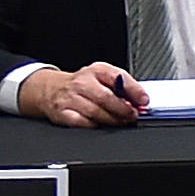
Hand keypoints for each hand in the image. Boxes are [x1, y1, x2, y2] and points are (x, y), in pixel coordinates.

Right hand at [20, 63, 148, 127]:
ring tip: (122, 121)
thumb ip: (123, 86)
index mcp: (96, 70)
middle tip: (133, 115)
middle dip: (124, 109)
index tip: (143, 101)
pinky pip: (82, 123)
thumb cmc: (83, 85)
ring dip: (113, 120)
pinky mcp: (62, 113)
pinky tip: (102, 124)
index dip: (134, 90)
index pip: (118, 77)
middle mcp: (81, 82)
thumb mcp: (103, 77)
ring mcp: (70, 98)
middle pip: (106, 98)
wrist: (51, 89)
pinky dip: (95, 125)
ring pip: (96, 112)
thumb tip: (141, 101)